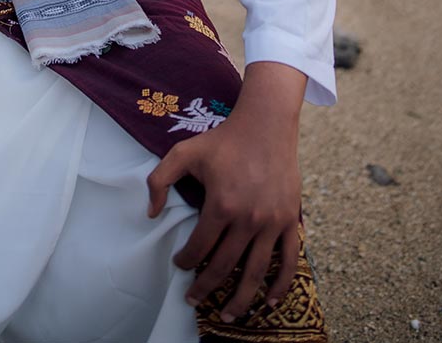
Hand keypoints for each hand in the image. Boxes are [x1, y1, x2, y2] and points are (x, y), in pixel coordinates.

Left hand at [146, 64, 303, 320]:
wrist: (266, 125)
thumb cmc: (223, 139)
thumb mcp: (184, 151)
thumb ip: (159, 179)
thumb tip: (151, 213)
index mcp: (221, 204)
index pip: (199, 246)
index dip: (186, 260)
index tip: (179, 265)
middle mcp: (248, 218)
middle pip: (225, 266)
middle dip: (207, 287)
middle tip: (194, 300)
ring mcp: (272, 222)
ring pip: (256, 272)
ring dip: (242, 299)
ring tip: (230, 316)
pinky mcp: (290, 221)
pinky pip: (289, 260)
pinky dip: (281, 284)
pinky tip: (270, 300)